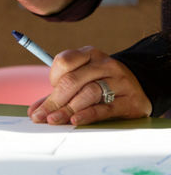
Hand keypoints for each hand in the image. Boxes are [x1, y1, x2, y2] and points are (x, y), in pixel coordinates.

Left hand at [28, 46, 152, 125]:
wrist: (140, 90)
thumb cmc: (102, 85)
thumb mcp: (81, 82)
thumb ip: (57, 95)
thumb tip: (34, 112)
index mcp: (90, 54)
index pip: (65, 61)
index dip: (52, 77)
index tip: (50, 92)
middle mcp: (105, 64)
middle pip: (73, 80)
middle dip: (55, 100)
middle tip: (41, 116)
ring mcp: (120, 81)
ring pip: (89, 92)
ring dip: (68, 108)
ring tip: (54, 120)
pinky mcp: (130, 101)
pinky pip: (105, 108)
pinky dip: (88, 114)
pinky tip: (75, 120)